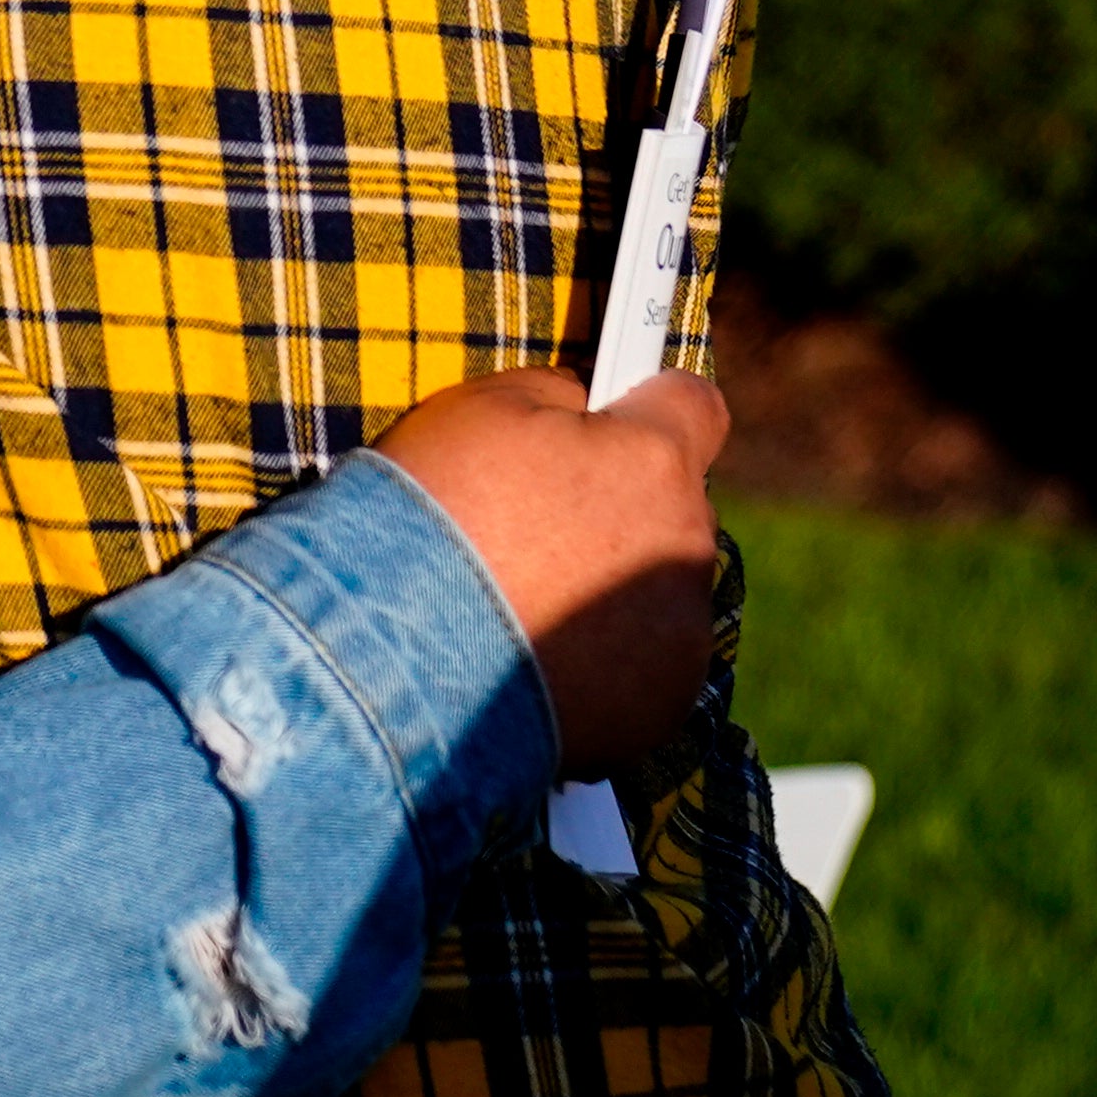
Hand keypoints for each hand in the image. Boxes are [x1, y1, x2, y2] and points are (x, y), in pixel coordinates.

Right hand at [372, 366, 729, 780]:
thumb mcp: (479, 410)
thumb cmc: (434, 516)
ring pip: (660, 587)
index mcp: (651, 460)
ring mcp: (682, 632)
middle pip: (672, 505)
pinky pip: (648, 663)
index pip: (695, 405)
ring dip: (612, 586)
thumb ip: (558, 393)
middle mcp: (687, 543)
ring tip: (525, 603)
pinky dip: (606, 659)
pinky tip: (539, 658)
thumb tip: (586, 405)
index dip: (651, 408)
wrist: (400, 655)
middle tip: (536, 527)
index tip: (616, 421)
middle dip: (620, 507)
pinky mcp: (664, 703)